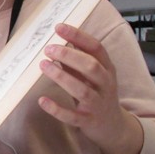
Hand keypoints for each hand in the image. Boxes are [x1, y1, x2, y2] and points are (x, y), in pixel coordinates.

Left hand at [38, 23, 142, 153]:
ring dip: (61, 77)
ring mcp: (97, 103)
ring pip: (81, 90)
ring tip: (43, 65)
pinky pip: (71, 116)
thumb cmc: (96, 93)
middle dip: (69, 55)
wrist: (112, 126)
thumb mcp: (91, 74)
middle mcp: (105, 84)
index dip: (78, 36)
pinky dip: (56, 109)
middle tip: (48, 49)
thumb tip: (58, 40)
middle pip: (91, 66)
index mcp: (106, 68)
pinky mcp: (87, 121)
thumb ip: (76, 60)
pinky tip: (42, 100)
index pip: (95, 48)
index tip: (58, 27)